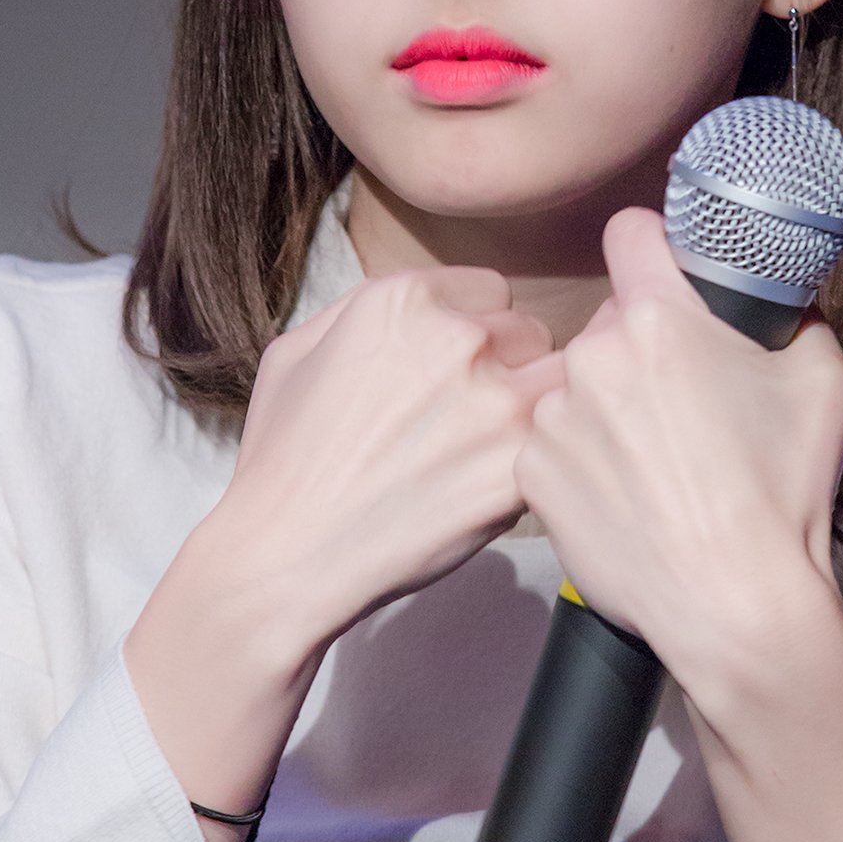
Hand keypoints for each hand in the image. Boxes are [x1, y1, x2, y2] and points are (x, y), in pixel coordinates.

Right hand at [125, 266, 562, 841]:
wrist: (289, 551)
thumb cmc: (284, 455)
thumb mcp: (298, 350)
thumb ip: (365, 310)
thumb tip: (419, 309)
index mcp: (406, 299)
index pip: (490, 290)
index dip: (476, 327)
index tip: (455, 366)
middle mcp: (461, 338)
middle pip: (529, 331)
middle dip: (509, 364)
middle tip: (472, 412)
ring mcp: (498, 403)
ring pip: (558, 381)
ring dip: (535, 407)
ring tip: (493, 446)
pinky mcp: (520, 467)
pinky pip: (555, 445)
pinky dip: (538, 462)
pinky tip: (495, 483)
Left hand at [512, 206, 842, 696]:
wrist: (731, 602)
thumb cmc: (782, 490)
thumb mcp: (823, 383)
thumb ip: (796, 321)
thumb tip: (779, 305)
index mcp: (658, 318)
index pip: (631, 232)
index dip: (655, 248)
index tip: (670, 275)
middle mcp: (591, 355)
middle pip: (609, 322)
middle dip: (641, 349)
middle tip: (683, 403)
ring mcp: (554, 416)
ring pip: (579, 386)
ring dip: (608, 407)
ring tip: (655, 464)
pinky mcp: (530, 473)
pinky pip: (554, 444)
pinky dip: (582, 461)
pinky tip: (624, 496)